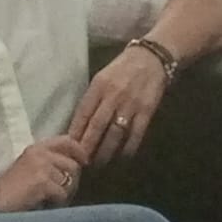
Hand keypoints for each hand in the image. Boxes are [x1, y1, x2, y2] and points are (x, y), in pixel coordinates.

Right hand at [0, 135, 88, 212]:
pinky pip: (62, 195)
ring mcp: (41, 166)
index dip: (79, 151)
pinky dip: (55, 204)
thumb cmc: (12, 191)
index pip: (67, 140)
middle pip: (73, 166)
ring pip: (70, 182)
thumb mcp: (29, 169)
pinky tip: (41, 205)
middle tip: (58, 195)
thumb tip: (77, 167)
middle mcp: (40, 153)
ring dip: (63, 196)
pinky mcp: (42, 181)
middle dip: (71, 183)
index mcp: (36, 148)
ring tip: (46, 201)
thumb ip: (49, 163)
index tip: (84, 162)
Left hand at [69, 45, 167, 165]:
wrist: (151, 58)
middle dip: (88, 147)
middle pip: (97, 126)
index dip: (76, 133)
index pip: (83, 113)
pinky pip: (136, 134)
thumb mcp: (102, 77)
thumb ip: (92, 99)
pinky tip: (123, 157)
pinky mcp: (147, 111)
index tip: (69, 149)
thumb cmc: (122, 68)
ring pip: (115, 133)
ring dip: (106, 151)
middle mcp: (113, 95)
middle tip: (82, 163)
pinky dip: (129, 148)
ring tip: (99, 163)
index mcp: (99, 86)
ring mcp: (131, 104)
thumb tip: (80, 125)